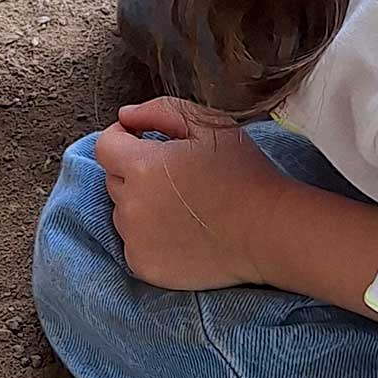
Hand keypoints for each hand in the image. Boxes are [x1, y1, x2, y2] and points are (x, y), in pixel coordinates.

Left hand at [95, 97, 289, 291]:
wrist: (272, 232)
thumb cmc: (245, 174)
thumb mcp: (210, 125)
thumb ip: (161, 110)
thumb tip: (126, 115)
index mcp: (141, 166)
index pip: (105, 146)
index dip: (121, 138)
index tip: (141, 139)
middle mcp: (130, 204)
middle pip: (114, 179)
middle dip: (135, 171)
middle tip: (176, 176)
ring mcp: (135, 239)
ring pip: (123, 212)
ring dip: (141, 205)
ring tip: (184, 207)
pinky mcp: (144, 266)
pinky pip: (133, 243)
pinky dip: (148, 237)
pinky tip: (182, 232)